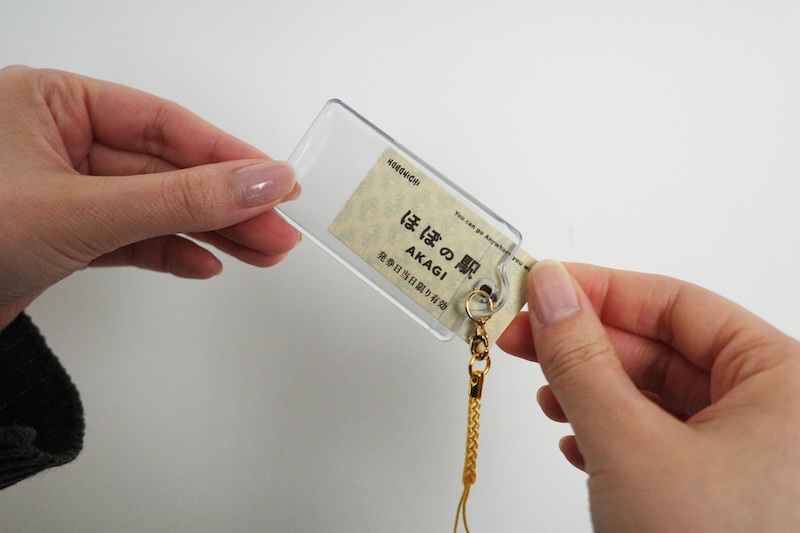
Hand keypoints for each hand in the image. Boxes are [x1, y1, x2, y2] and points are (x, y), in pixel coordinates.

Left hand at [0, 66, 300, 328]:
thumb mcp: (82, 210)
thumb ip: (178, 197)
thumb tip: (257, 182)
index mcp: (50, 102)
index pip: (164, 124)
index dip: (227, 155)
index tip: (277, 182)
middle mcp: (56, 140)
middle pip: (166, 168)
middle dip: (226, 203)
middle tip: (278, 228)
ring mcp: (60, 191)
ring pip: (153, 207)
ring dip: (207, 232)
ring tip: (261, 251)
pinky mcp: (60, 236)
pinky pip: (129, 238)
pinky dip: (167, 252)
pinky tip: (204, 262)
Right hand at [498, 260, 799, 530]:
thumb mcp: (629, 444)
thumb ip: (582, 359)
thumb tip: (552, 292)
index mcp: (783, 380)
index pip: (675, 303)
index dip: (600, 290)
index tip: (542, 285)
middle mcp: (775, 412)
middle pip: (663, 348)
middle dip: (587, 345)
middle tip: (526, 335)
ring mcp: (750, 455)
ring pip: (657, 395)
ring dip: (593, 390)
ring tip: (547, 393)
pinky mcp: (721, 491)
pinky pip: (660, 437)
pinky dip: (612, 432)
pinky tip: (578, 441)